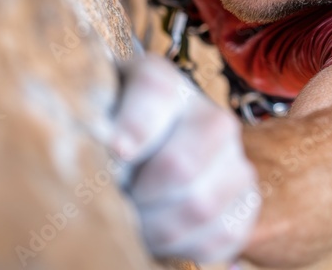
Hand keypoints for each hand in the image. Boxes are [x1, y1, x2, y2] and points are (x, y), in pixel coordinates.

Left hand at [109, 54, 259, 262]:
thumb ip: (85, 119)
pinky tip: (160, 234)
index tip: (115, 153)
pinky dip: (184, 246)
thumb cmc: (107, 138)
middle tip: (116, 202)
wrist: (142, 161)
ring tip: (133, 221)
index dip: (136, 125)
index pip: (155, 91)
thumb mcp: (90, 115)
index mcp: (163, 83)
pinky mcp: (246, 202)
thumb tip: (103, 151)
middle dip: (138, 196)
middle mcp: (210, 116)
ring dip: (156, 227)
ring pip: (201, 205)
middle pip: (181, 164)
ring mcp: (234, 160)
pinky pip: (223, 235)